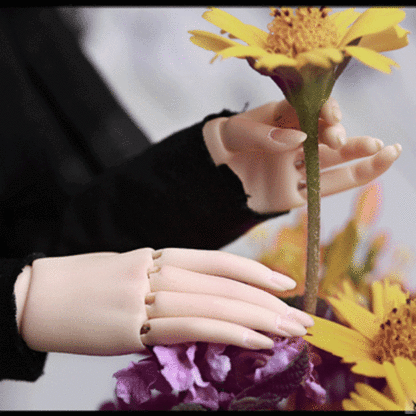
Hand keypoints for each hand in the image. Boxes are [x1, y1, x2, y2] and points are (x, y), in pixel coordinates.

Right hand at [17, 248, 313, 354]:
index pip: (218, 260)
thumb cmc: (82, 285)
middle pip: (226, 282)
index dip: (256, 269)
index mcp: (158, 255)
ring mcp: (146, 295)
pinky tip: (258, 341)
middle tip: (302, 314)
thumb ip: (166, 286)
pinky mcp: (133, 325)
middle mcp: (158, 270)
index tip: (285, 282)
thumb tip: (201, 305)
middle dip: (269, 300)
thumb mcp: (131, 274)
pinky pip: (192, 326)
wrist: (34, 295)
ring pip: (216, 303)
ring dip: (260, 317)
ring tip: (292, 330)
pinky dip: (229, 332)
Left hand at [203, 98, 401, 212]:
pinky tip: (376, 167)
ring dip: (362, 157)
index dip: (326, 112)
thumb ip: (264, 134)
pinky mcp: (295, 194)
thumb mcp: (236, 133)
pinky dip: (353, 178)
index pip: (313, 111)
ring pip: (335, 163)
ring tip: (390, 150)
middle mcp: (297, 143)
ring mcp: (297, 169)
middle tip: (348, 139)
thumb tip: (299, 139)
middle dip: (343, 137)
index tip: (331, 117)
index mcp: (285, 121)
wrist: (209, 175)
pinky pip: (326, 187)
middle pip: (328, 138)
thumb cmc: (223, 145)